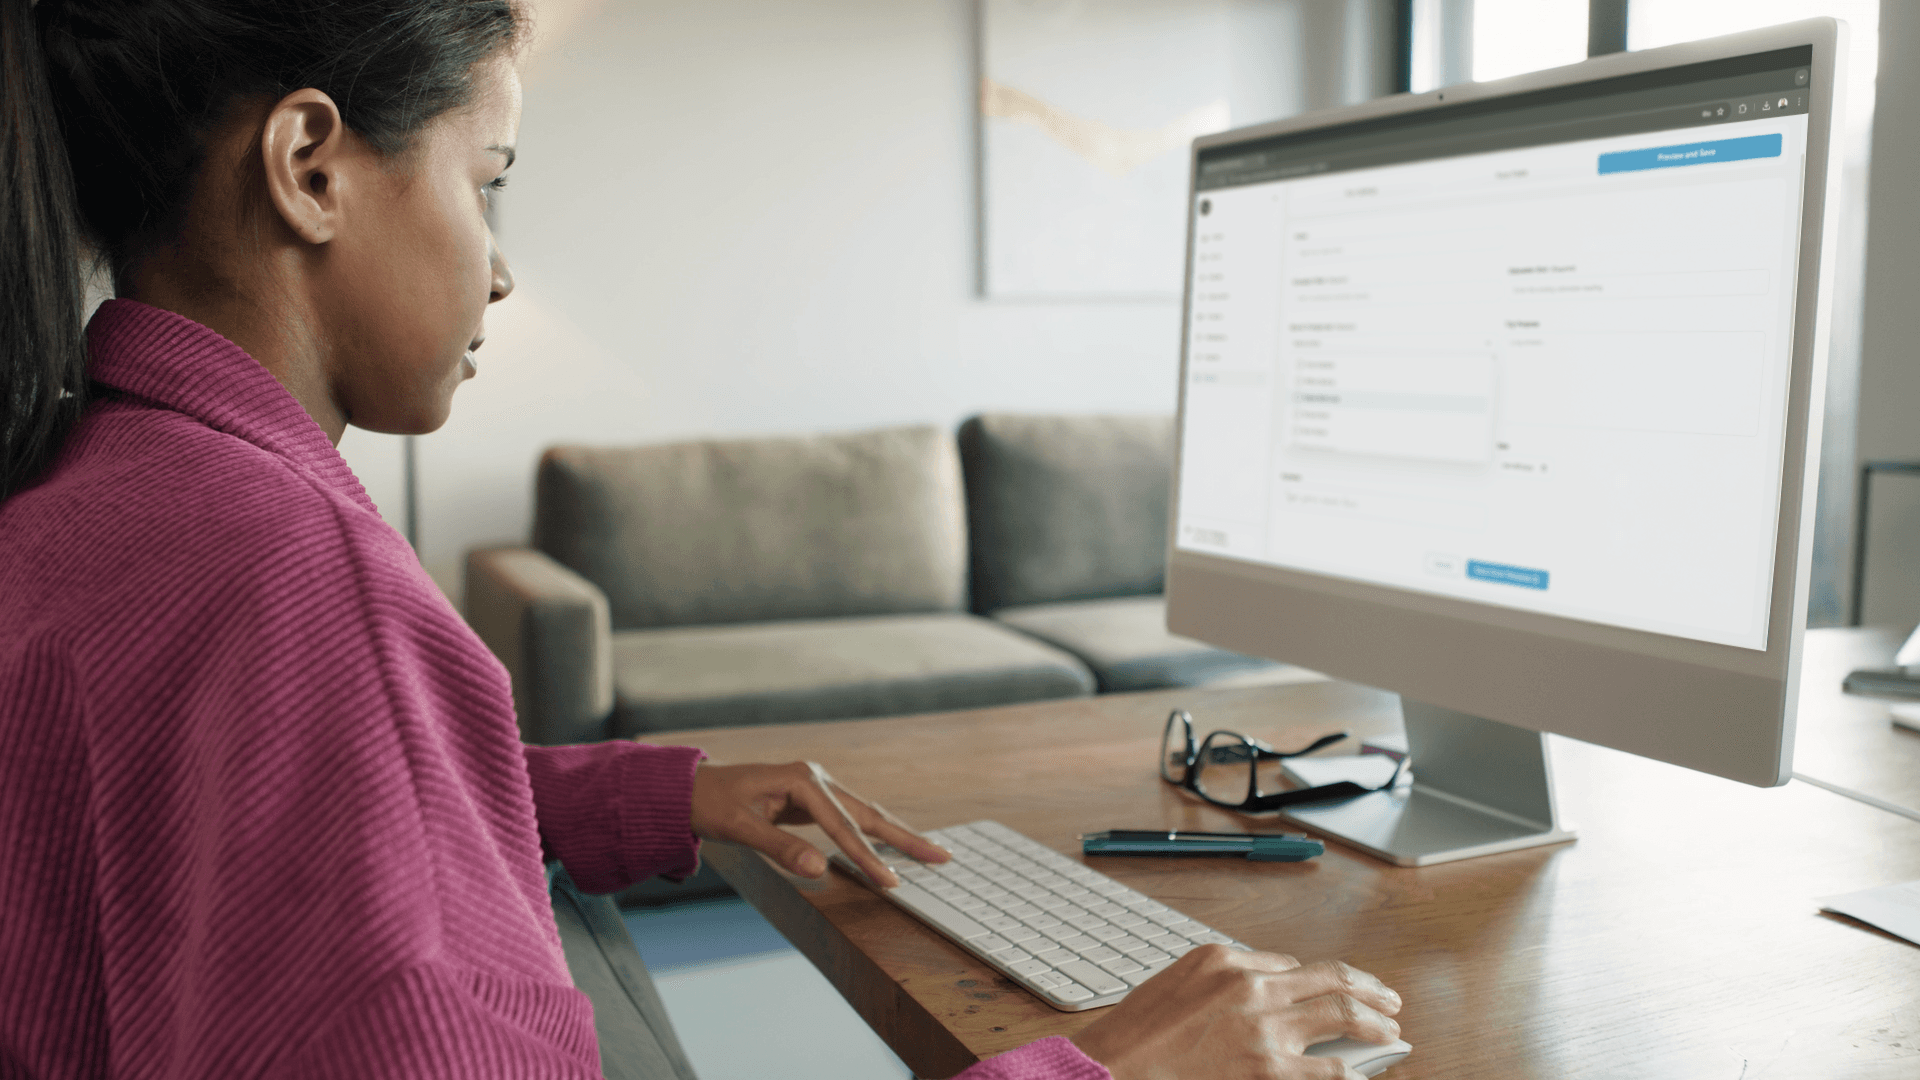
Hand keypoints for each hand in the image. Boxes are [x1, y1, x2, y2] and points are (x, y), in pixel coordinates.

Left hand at [687, 761, 949, 887]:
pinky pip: (850, 819)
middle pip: (868, 813)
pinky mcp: (813, 799)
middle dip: (905, 837)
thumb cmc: (711, 804)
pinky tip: (891, 846)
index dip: (868, 857)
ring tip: (929, 852)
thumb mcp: (740, 828)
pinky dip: (873, 834)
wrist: (690, 788)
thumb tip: (819, 870)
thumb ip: (781, 849)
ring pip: (864, 814)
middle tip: (942, 857)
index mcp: (803, 780)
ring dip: (896, 835)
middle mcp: (817, 778)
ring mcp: (817, 787)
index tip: (891, 882)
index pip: (844, 826)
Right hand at [1070, 945, 1402, 1079]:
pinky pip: (1327, 1071)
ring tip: (1391, 1032)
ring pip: (1340, 1015)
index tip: (1337, 990)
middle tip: (1389, 1000)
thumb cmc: (1136, 1033)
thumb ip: (1225, 976)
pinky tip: (1362, 1075)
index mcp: (1227, 960)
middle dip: (1368, 989)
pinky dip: (1351, 1072)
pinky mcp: (1268, 1071)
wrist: (1114, 1070)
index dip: (1318, 981)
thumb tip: (1268, 980)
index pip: (1292, 965)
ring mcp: (1264, 1030)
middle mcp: (1252, 987)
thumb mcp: (1177, 981)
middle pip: (1330, 979)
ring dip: (1374, 1024)